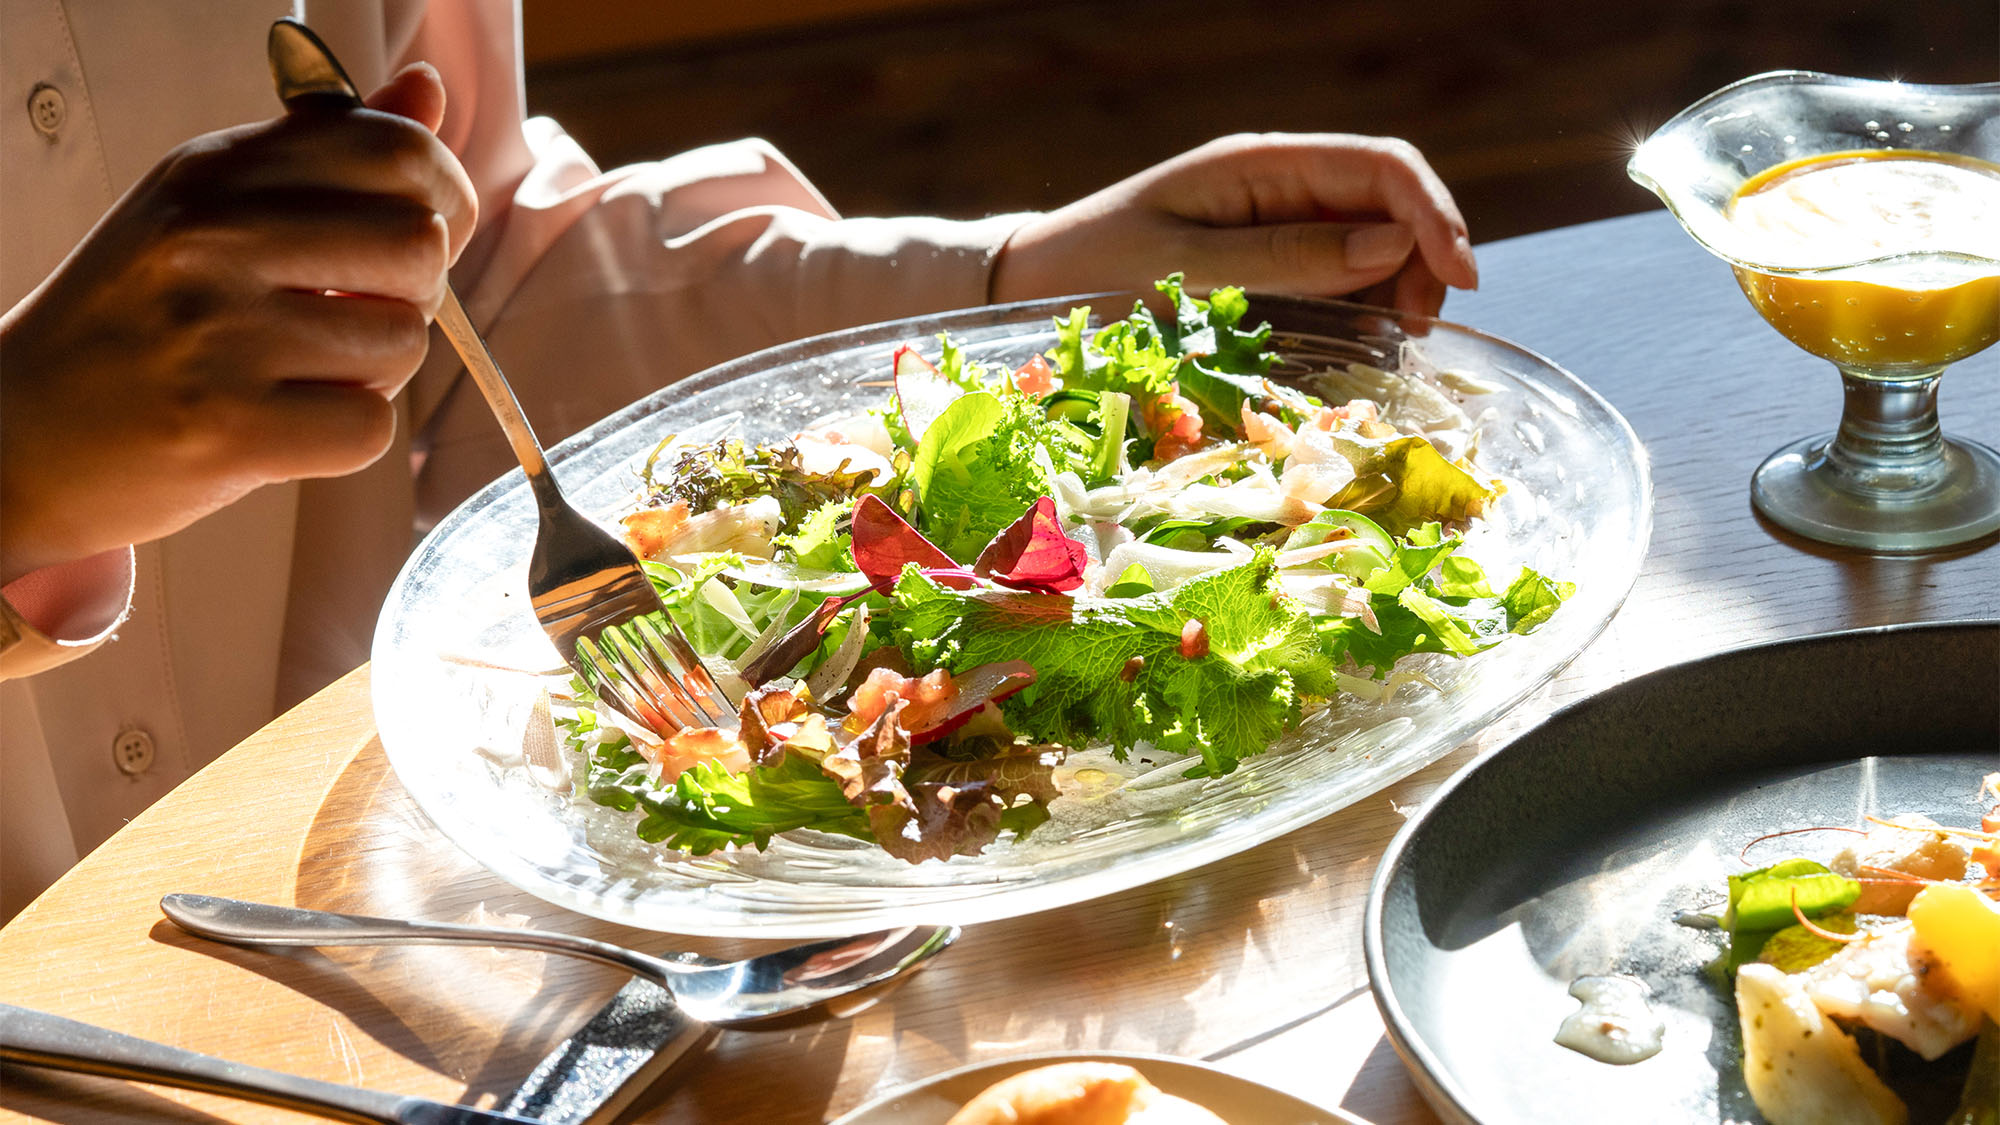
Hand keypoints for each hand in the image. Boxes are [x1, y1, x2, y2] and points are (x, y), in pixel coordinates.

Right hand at [0, 64, 476, 584]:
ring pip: (405, 342)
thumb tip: (426, 90)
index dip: (441, 199)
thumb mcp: (215, 206)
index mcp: (218, 169)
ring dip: (375, 371)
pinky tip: (285, 423)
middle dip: (410, 293)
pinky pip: (371, 428)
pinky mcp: (229, 426)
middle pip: (420, 245)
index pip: (397, 149)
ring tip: (300, 372)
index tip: (412, 238)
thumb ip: (328, 150)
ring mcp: (218, 332)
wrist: (25, 428)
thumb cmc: (139, 316)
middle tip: (347, 317)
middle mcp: (214, 236)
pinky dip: (346, 436)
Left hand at [989, 132, 1476, 316]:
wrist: (1035, 283)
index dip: (1435, 215)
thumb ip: (1288, 258)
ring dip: (1399, 290)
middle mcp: (1281, 183)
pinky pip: (1342, 274)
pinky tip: (1360, 346)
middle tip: (1415, 336)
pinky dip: (1366, 307)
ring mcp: (1279, 220)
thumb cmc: (1095, 269)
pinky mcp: (1272, 260)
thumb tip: (1393, 243)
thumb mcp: (1189, 268)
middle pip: (1393, 204)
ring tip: (1389, 347)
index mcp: (1262, 163)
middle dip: (1424, 262)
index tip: (1461, 279)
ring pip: (1377, 243)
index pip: (1381, 166)